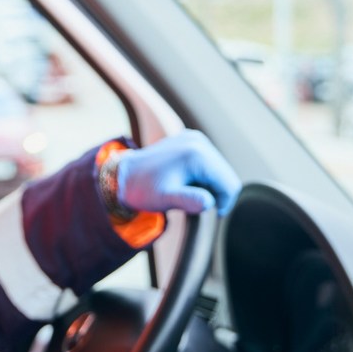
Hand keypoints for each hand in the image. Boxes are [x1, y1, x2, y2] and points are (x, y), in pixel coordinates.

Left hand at [116, 130, 241, 215]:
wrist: (123, 175)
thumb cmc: (143, 190)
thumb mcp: (165, 199)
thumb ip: (188, 201)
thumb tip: (209, 202)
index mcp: (196, 155)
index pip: (229, 184)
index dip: (224, 203)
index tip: (211, 214)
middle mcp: (198, 141)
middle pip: (226, 175)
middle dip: (216, 193)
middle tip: (194, 204)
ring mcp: (194, 138)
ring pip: (219, 169)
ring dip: (210, 184)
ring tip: (187, 191)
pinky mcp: (190, 140)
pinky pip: (209, 162)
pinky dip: (203, 175)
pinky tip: (185, 181)